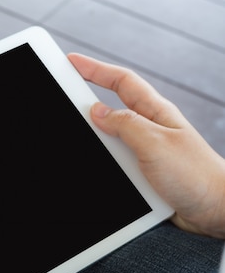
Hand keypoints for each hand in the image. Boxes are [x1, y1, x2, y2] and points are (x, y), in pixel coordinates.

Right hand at [68, 53, 224, 238]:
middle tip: (62, 104)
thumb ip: (125, 124)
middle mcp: (149, 130)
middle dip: (85, 108)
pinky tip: (99, 173)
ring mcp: (145, 153)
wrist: (216, 210)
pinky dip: (103, 167)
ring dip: (96, 146)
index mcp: (155, 113)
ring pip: (109, 142)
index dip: (95, 69)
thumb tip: (97, 112)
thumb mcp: (155, 143)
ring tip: (82, 146)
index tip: (72, 62)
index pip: (121, 81)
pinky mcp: (142, 175)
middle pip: (110, 110)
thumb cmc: (197, 176)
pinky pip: (114, 166)